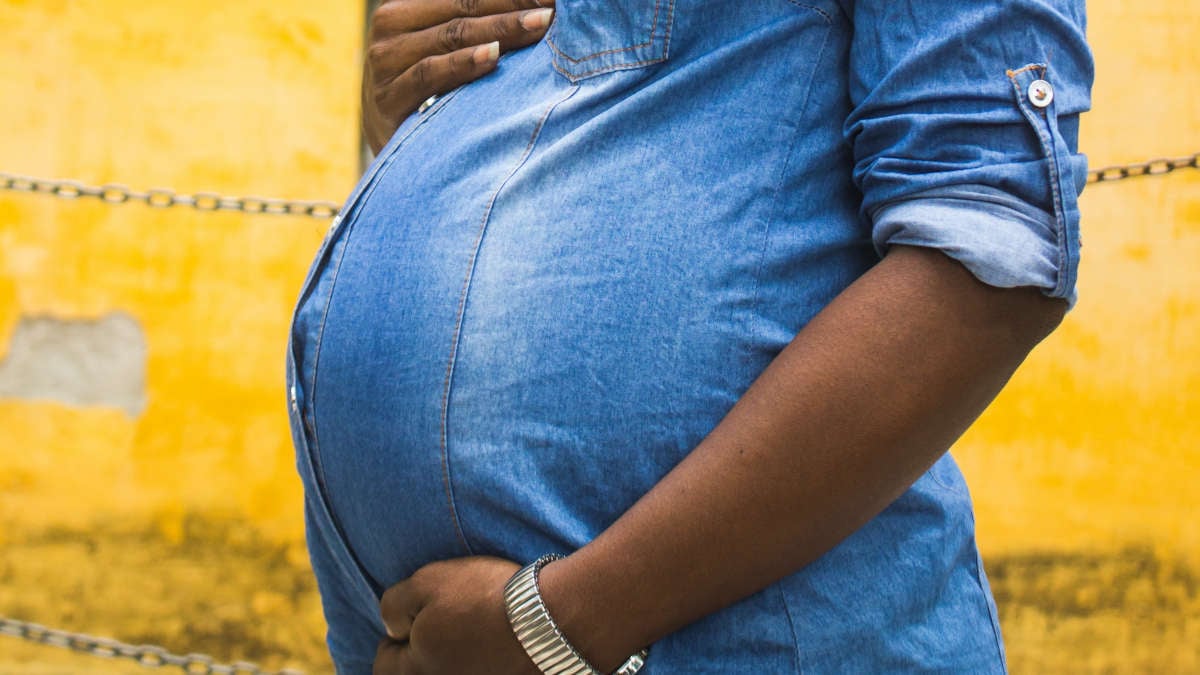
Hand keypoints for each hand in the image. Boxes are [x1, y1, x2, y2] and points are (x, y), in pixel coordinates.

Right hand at [364, 0, 555, 152]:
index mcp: (406, 3)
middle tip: (554, 7)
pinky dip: (463, 63)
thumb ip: (477, 26)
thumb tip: (534, 10)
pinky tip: (494, 56)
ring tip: (539, 24)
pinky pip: (429, 72)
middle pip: (463, 5)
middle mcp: (391, 23)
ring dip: (500, 29)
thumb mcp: (448, 49)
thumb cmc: (431, 92)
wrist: (391, 145)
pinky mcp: (387, 98)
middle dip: (514, 5)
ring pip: (451, 34)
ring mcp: (385, 60)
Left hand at [374, 556, 540, 674]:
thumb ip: (394, 605)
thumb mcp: (426, 583)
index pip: (383, 664)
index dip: (393, 639)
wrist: (549, 618)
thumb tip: (392, 626)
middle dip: (418, 657)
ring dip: (451, 662)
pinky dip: (479, 665)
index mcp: (415, 670)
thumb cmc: (484, 598)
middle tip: (437, 631)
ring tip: (466, 638)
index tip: (410, 621)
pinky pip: (479, 674)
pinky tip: (491, 649)